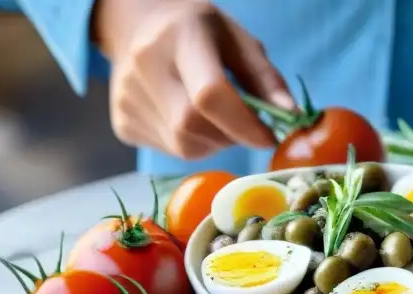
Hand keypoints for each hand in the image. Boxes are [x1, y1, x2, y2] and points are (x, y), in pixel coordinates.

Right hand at [92, 0, 294, 158]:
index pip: (209, 94)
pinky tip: (187, 116)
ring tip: (213, 116)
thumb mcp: (238, 41)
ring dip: (213, 142)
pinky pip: (169, 150)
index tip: (268, 137)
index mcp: (179, 36)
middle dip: (229, 135)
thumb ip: (266, 79)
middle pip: (193, 127)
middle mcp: (144, 65)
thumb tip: (291, 117)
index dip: (244, 124)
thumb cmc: (199, 32)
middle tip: (240, 122)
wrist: (138, 24)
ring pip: (183, 147)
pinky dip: (191, 144)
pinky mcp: (121, 124)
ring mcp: (126, 98)